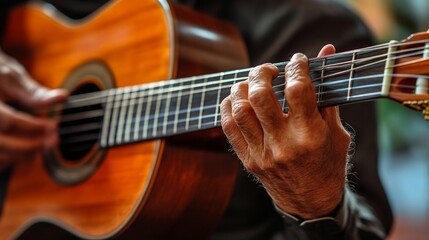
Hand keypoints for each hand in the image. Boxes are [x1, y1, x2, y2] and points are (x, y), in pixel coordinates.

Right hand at [0, 50, 67, 170]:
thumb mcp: (14, 78)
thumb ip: (36, 94)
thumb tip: (63, 97)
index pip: (8, 122)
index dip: (33, 127)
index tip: (54, 127)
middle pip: (0, 144)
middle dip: (29, 146)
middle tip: (53, 142)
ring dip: (21, 156)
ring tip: (43, 147)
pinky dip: (11, 159)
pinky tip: (29, 153)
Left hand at [220, 45, 350, 218]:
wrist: (312, 202)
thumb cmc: (328, 163)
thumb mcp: (336, 130)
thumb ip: (327, 91)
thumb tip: (327, 51)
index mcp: (310, 136)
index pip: (297, 89)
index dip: (296, 66)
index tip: (297, 60)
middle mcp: (283, 144)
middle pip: (260, 95)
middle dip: (262, 72)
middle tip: (269, 70)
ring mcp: (262, 154)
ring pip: (239, 109)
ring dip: (242, 87)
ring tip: (252, 83)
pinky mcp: (248, 160)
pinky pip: (228, 127)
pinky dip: (229, 107)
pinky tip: (237, 98)